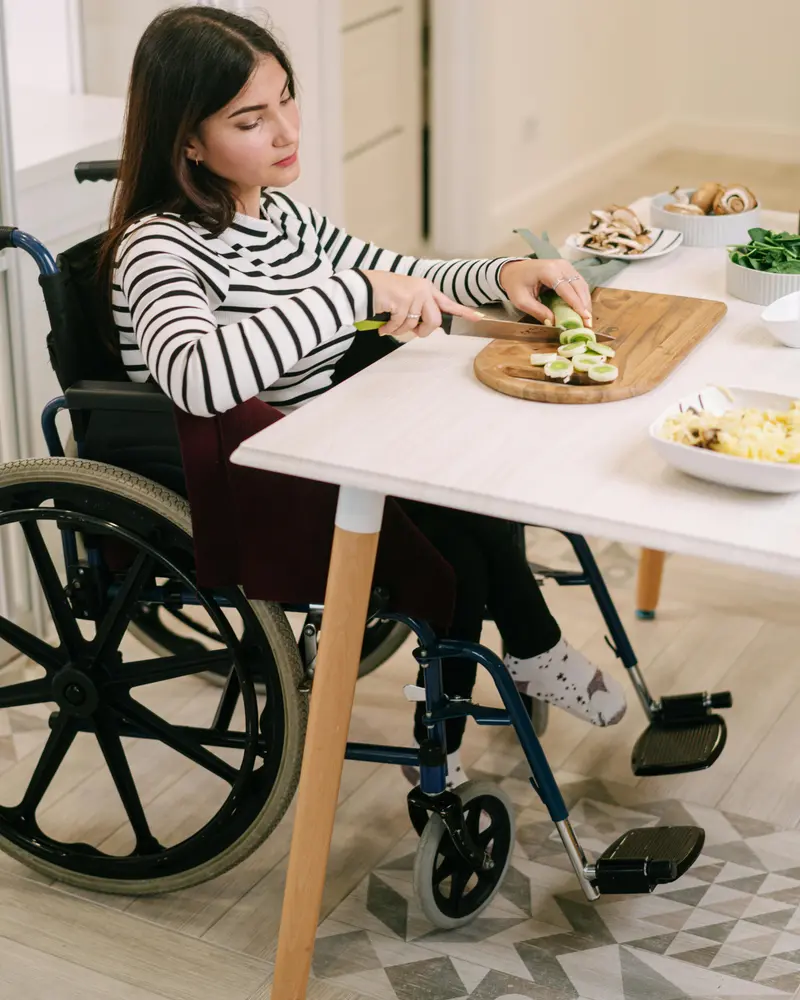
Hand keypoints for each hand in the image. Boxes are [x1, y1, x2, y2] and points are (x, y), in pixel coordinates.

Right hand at [362, 271, 482, 337]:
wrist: (363, 286)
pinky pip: (400, 325)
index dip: (464, 312)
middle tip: (411, 331)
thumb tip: (430, 327)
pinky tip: (383, 325)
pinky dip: (390, 329)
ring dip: (400, 330)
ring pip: (415, 326)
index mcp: (427, 289)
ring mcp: (413, 294)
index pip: (448, 303)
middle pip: (434, 321)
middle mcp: (423, 289)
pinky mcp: (402, 301)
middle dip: (422, 331)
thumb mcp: (407, 299)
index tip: (479, 318)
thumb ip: (421, 310)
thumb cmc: (384, 294)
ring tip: (390, 323)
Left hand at [498, 259, 592, 326]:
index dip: (577, 305)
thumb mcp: (522, 301)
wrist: (513, 270)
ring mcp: (565, 266)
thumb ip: (538, 312)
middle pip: (578, 286)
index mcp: (548, 271)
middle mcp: (560, 265)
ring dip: (585, 302)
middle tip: (588, 323)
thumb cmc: (516, 285)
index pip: (567, 289)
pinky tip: (583, 309)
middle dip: (585, 306)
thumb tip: (555, 323)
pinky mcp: (567, 269)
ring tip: (587, 319)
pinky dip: (582, 297)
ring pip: (582, 285)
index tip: (585, 318)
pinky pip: (579, 283)